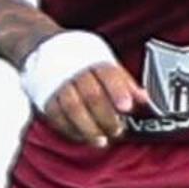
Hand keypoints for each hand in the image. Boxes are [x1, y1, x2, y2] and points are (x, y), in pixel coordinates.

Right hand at [21, 34, 146, 146]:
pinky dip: (70, 130)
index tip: (127, 107)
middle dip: (106, 116)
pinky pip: (56, 116)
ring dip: (88, 127)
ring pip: (73, 108)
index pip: (108, 74)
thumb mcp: (106, 63)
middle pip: (92, 95)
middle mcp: (75, 70)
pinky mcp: (45, 97)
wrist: (44, 47)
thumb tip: (144, 99)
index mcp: (94, 60)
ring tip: (101, 140)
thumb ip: (125, 82)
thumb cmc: (82, 60)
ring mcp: (58, 84)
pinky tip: (82, 137)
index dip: (119, 91)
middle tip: (117, 130)